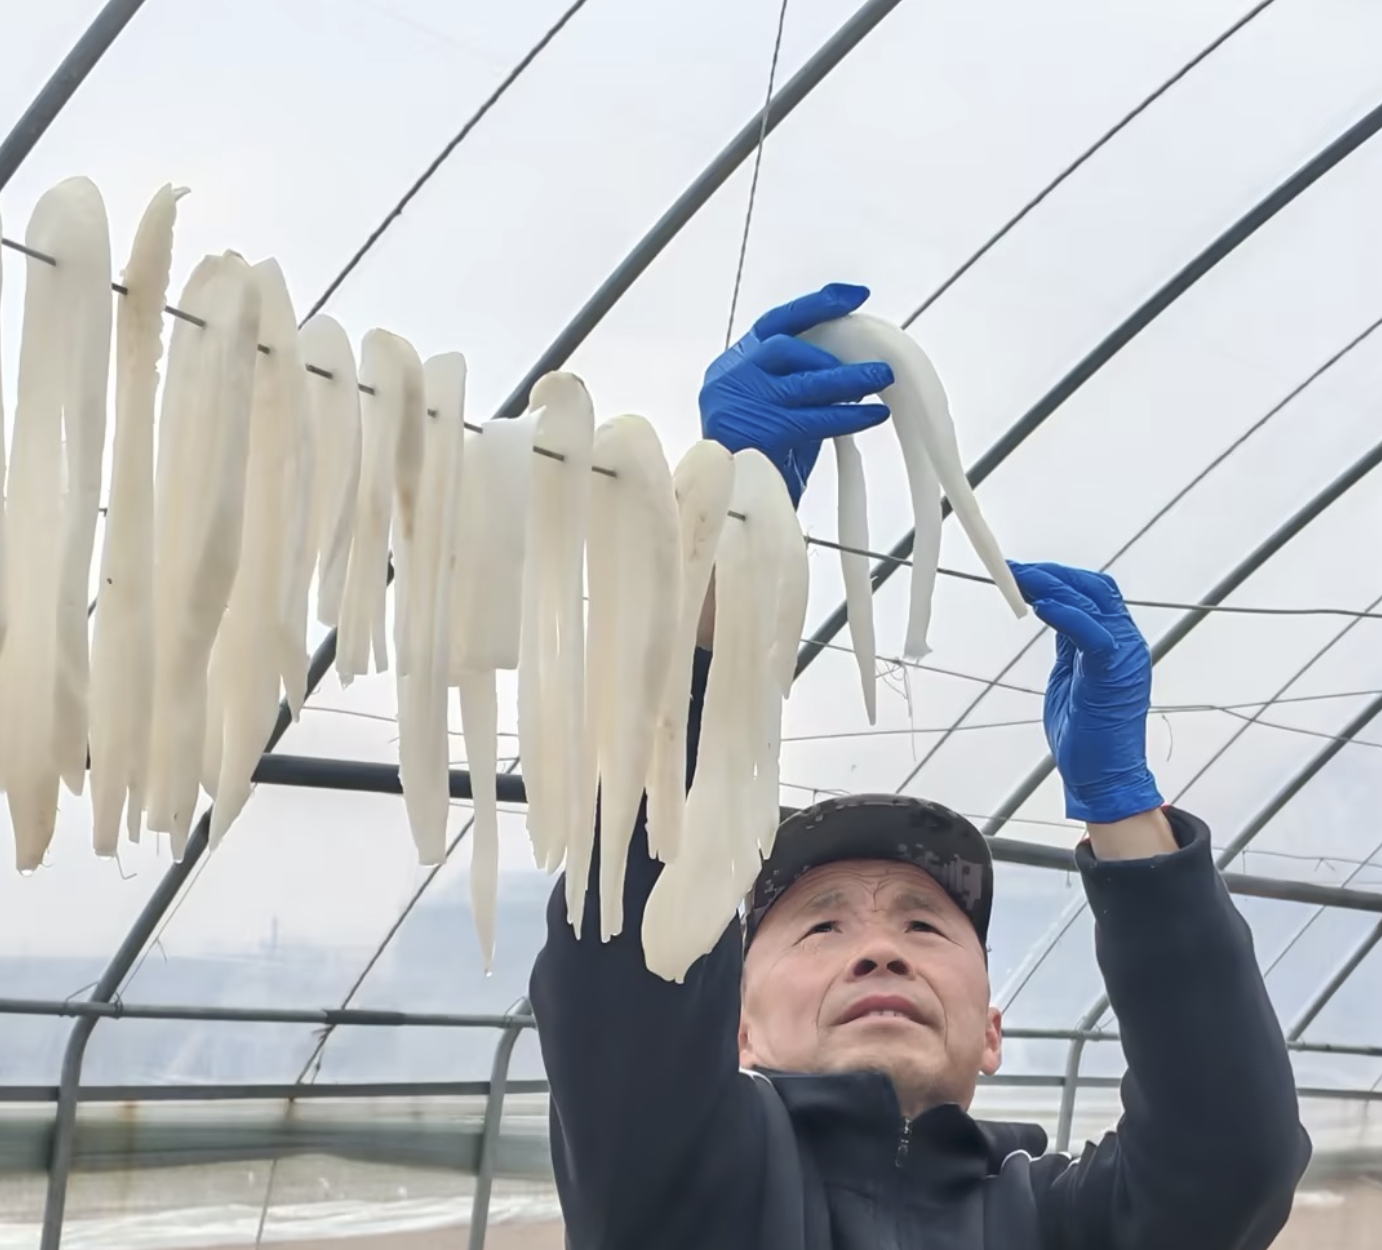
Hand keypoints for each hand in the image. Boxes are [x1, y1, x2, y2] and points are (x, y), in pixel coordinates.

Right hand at [699, 283, 894, 505]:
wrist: (733, 512)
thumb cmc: (759, 462)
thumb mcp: (778, 413)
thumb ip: (803, 387)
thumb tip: (854, 369)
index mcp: (730, 368)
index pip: (774, 325)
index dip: (815, 305)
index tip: (854, 296)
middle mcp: (728, 378)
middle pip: (786, 346)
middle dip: (835, 350)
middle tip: (878, 361)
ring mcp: (737, 402)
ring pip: (802, 381)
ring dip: (848, 380)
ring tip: (883, 381)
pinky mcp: (756, 430)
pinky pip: (811, 416)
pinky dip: (847, 414)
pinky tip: (872, 414)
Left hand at [1008, 561, 1163, 825]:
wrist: (1104, 776)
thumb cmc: (1088, 732)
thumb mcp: (1072, 674)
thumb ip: (1070, 642)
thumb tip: (1054, 610)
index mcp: (1117, 643)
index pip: (1095, 593)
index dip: (1060, 576)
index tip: (1023, 572)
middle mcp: (1127, 643)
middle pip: (1095, 589)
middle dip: (1054, 574)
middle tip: (1015, 570)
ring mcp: (1125, 657)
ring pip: (1093, 603)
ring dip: (1054, 585)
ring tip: (1020, 578)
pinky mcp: (1114, 673)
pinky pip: (1093, 633)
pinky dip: (1068, 614)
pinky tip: (1042, 605)